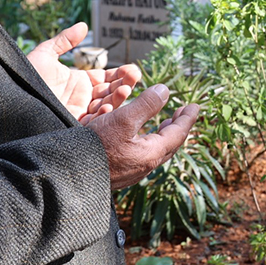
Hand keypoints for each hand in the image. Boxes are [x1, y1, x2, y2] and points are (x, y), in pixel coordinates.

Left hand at [26, 22, 140, 120]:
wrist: (8, 100)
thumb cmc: (24, 78)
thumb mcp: (44, 56)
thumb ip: (64, 40)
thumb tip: (83, 26)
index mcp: (79, 83)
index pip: (107, 78)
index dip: (121, 74)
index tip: (132, 70)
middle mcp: (83, 99)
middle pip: (111, 92)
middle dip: (124, 85)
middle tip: (134, 76)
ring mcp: (79, 113)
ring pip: (106, 108)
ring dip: (118, 99)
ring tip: (125, 89)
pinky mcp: (73, 125)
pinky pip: (92, 123)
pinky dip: (103, 116)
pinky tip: (107, 107)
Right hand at [84, 84, 200, 189]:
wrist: (70, 174)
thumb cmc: (95, 146)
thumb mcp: (122, 119)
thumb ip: (146, 104)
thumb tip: (165, 90)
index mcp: (151, 153)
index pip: (178, 133)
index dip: (187, 118)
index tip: (195, 106)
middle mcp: (145, 166)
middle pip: (170, 144)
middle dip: (177, 127)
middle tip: (182, 113)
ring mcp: (133, 172)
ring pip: (156, 151)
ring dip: (163, 135)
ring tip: (164, 124)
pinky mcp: (120, 174)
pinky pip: (143, 156)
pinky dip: (149, 142)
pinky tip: (140, 139)